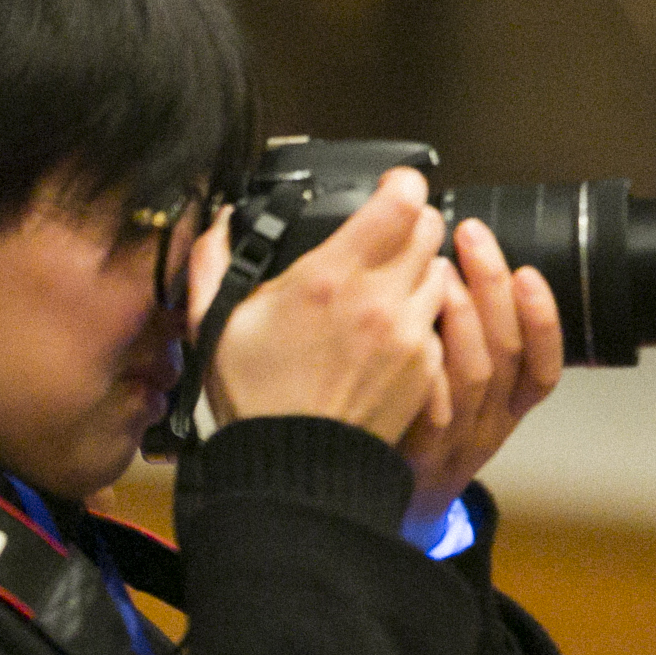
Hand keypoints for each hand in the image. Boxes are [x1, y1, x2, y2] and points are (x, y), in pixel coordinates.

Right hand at [188, 167, 448, 445]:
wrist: (294, 469)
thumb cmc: (257, 399)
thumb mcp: (217, 324)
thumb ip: (215, 261)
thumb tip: (221, 222)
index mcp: (328, 278)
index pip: (400, 201)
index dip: (401, 185)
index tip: (392, 187)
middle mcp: (378, 299)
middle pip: (429, 228)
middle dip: (411, 223)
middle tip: (388, 235)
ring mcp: (409, 333)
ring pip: (440, 272)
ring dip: (420, 269)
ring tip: (388, 287)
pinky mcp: (426, 365)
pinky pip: (439, 320)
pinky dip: (423, 315)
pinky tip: (391, 330)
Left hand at [397, 216, 561, 545]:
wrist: (368, 515)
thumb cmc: (411, 440)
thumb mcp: (451, 399)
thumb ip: (459, 344)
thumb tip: (451, 268)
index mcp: (504, 412)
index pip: (543, 366)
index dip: (542, 318)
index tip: (527, 269)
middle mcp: (487, 428)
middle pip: (506, 355)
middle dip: (493, 288)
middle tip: (471, 236)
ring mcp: (453, 445)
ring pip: (474, 378)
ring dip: (461, 317)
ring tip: (439, 272)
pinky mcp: (415, 459)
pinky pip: (432, 415)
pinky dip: (430, 373)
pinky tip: (415, 337)